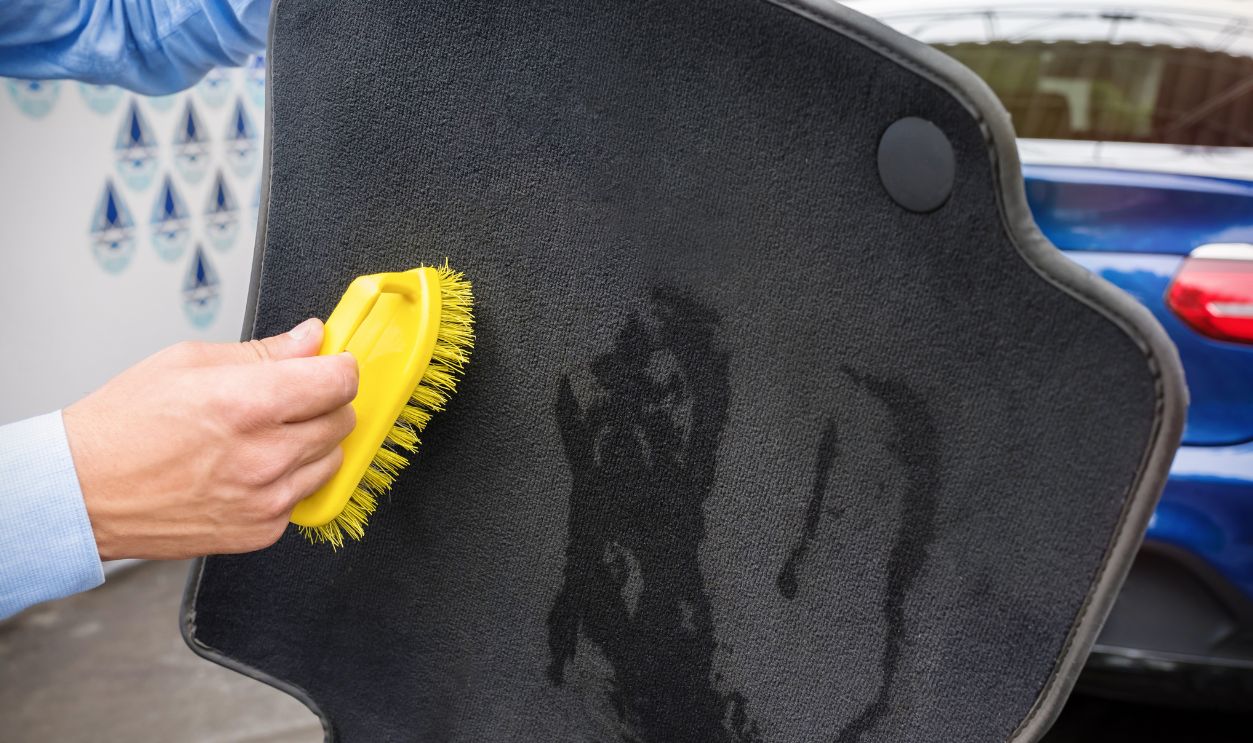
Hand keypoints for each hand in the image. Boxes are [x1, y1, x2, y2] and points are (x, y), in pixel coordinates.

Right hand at [63, 319, 357, 559]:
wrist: (81, 492)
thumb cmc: (122, 426)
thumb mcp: (188, 362)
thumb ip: (265, 352)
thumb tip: (311, 338)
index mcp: (248, 404)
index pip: (340, 381)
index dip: (338, 366)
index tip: (331, 363)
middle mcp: (265, 455)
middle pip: (342, 420)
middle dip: (324, 402)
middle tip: (290, 397)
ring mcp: (266, 499)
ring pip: (332, 460)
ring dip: (312, 443)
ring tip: (264, 434)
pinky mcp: (262, 531)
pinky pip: (304, 496)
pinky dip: (290, 480)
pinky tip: (251, 468)